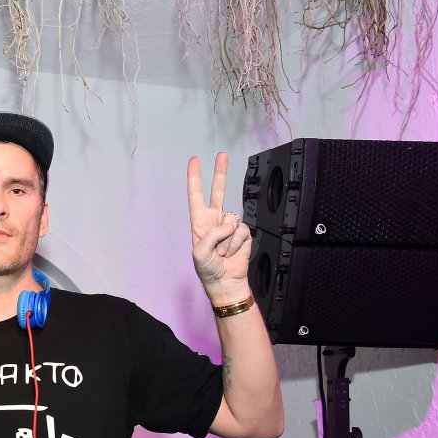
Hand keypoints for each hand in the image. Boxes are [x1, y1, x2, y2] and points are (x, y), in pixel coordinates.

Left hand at [187, 152, 251, 300]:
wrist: (226, 282)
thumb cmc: (208, 270)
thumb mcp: (199, 254)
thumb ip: (211, 236)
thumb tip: (228, 224)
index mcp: (200, 223)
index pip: (196, 196)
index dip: (195, 179)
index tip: (195, 161)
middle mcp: (215, 221)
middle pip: (218, 191)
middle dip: (220, 172)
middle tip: (222, 155)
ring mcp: (229, 226)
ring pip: (232, 218)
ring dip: (227, 239)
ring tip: (223, 252)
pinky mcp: (243, 233)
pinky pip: (242, 231)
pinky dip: (237, 243)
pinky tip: (232, 252)